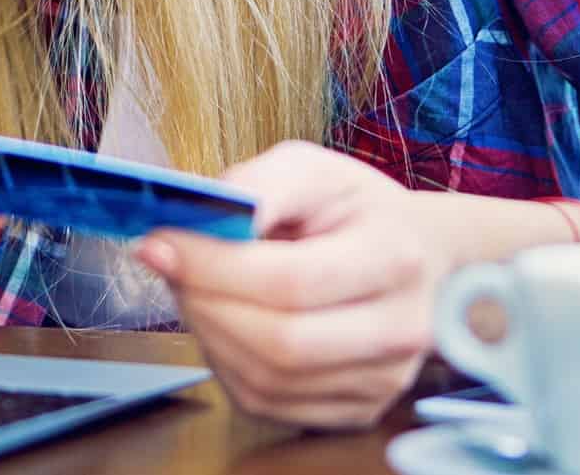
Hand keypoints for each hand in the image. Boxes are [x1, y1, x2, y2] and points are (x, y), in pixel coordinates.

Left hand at [133, 141, 447, 429]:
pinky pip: (268, 404)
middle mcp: (400, 329)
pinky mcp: (357, 410)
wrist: (417, 256)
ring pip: (267, 380)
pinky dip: (228, 365)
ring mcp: (382, 380)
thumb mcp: (312, 169)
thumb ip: (257, 184)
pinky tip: (226, 324)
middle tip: (170, 266)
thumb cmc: (356, 210)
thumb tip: (196, 219)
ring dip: (209, 335)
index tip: (161, 243)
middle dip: (203, 304)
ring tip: (197, 290)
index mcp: (394, 257)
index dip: (214, 267)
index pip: (291, 281)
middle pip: (279, 342)